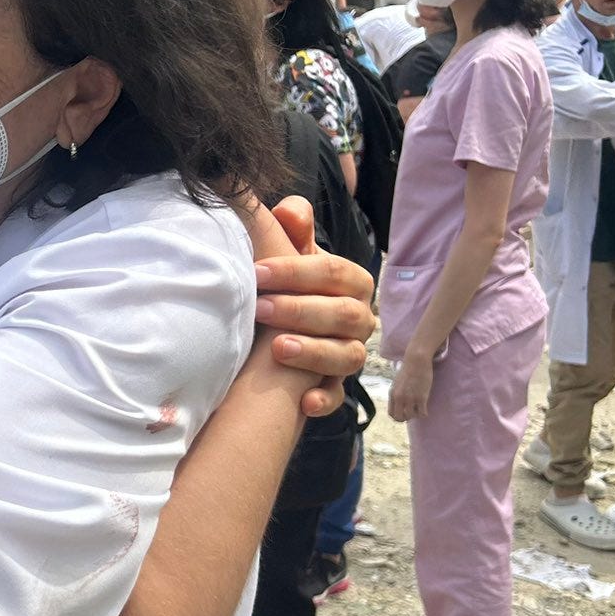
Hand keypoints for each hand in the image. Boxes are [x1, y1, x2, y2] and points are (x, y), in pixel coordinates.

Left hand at [248, 197, 374, 416]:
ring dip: (313, 353)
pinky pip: (336, 397)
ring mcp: (348, 353)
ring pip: (347, 356)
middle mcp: (357, 318)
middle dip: (300, 311)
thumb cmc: (282, 281)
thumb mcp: (287, 251)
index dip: (296, 271)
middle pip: (343, 315)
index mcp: (351, 281)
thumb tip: (288, 212)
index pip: (333, 272)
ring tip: (278, 349)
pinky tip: (303, 403)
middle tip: (260, 309)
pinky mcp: (333, 384)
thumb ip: (291, 228)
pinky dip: (323, 399)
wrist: (274, 324)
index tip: (257, 272)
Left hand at [388, 351, 434, 422]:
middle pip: (400, 418)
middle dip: (406, 418)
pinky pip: (422, 413)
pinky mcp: (421, 397)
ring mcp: (410, 398)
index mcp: (392, 394)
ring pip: (411, 417)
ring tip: (419, 408)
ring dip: (416, 415)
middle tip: (413, 412)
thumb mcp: (397, 383)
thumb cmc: (408, 370)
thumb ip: (397, 393)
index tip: (404, 413)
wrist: (416, 361)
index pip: (391, 414)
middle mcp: (399, 397)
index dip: (398, 416)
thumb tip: (400, 403)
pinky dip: (424, 414)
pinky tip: (425, 408)